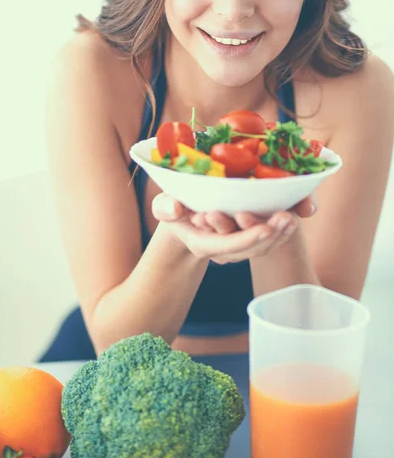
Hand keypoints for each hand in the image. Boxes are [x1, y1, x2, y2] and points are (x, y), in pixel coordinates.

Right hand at [152, 193, 316, 263]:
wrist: (183, 218)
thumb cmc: (172, 209)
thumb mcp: (163, 206)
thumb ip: (165, 208)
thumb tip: (174, 207)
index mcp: (204, 243)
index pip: (229, 245)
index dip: (247, 238)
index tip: (265, 228)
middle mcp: (223, 251)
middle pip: (251, 249)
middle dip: (271, 236)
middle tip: (287, 218)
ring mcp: (237, 248)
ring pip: (263, 247)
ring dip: (280, 234)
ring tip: (293, 218)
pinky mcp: (247, 240)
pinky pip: (267, 241)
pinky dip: (281, 231)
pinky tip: (294, 218)